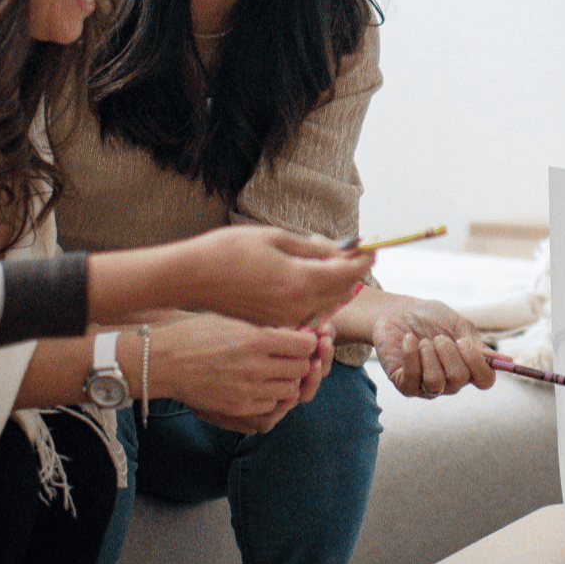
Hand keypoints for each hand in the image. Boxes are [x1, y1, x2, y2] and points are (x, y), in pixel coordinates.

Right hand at [194, 324, 334, 436]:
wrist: (161, 360)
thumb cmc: (195, 333)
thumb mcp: (234, 320)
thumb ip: (267, 329)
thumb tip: (297, 332)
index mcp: (256, 339)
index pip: (305, 344)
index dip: (308, 340)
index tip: (303, 337)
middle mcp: (255, 367)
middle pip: (301, 368)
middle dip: (302, 361)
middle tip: (294, 355)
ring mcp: (247, 390)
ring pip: (290, 390)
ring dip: (289, 380)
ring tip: (279, 370)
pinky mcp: (238, 407)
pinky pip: (270, 405)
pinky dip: (272, 396)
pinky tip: (263, 384)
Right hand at [195, 226, 370, 329]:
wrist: (192, 278)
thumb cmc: (229, 251)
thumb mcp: (275, 238)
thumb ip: (313, 248)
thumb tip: (341, 251)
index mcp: (300, 281)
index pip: (348, 272)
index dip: (364, 258)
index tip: (372, 247)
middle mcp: (297, 306)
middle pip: (342, 291)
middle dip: (352, 271)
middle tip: (355, 252)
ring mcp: (286, 319)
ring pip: (327, 304)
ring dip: (335, 285)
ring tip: (331, 263)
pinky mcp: (274, 326)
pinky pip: (308, 313)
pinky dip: (316, 298)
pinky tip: (308, 282)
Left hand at [370, 300, 495, 397]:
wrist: (397, 312)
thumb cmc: (430, 319)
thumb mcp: (457, 325)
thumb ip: (476, 344)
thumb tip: (506, 360)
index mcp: (468, 367)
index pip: (485, 380)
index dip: (478, 364)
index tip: (463, 341)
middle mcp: (450, 382)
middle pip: (459, 379)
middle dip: (448, 353)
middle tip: (438, 337)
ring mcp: (427, 386)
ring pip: (435, 383)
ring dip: (429, 356)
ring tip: (423, 341)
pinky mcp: (405, 385)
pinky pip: (413, 379)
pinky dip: (411, 355)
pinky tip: (409, 340)